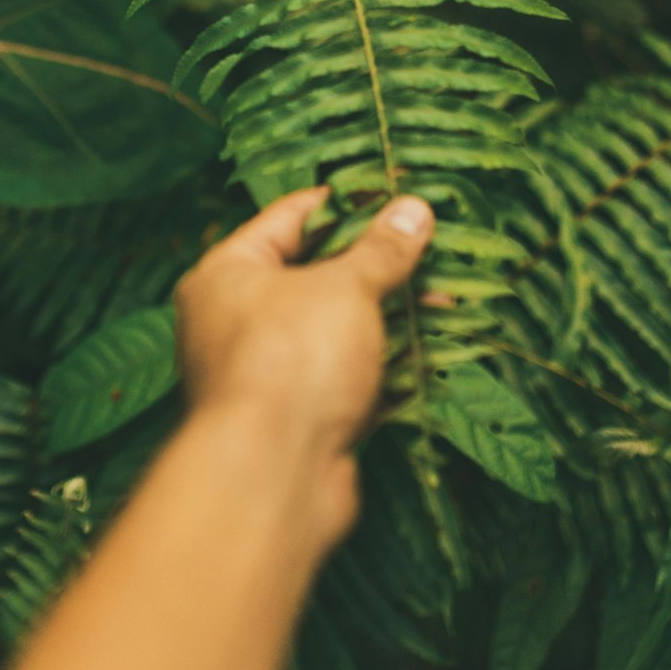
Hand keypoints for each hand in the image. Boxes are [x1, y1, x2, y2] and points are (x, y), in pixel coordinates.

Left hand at [174, 187, 434, 546]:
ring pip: (334, 329)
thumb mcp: (345, 288)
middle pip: (314, 275)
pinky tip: (430, 349)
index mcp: (226, 274)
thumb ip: (381, 249)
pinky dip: (382, 363)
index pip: (289, 218)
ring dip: (386, 315)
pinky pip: (344, 376)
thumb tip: (414, 210)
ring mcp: (267, 372)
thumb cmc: (293, 358)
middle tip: (429, 244)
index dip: (346, 203)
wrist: (274, 475)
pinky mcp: (296, 418)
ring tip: (444, 294)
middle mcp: (235, 320)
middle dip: (374, 264)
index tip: (395, 194)